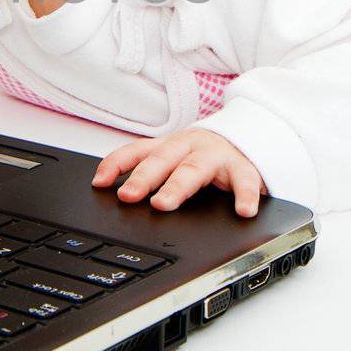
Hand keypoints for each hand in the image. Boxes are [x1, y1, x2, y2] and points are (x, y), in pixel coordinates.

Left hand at [91, 128, 266, 217]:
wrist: (250, 139)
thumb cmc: (204, 156)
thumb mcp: (175, 158)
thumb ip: (150, 172)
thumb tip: (116, 194)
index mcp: (169, 146)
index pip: (137, 151)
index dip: (116, 164)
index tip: (100, 182)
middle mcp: (190, 146)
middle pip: (163, 160)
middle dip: (143, 177)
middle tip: (128, 195)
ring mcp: (216, 155)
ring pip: (194, 169)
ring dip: (177, 186)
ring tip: (164, 203)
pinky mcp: (243, 167)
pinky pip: (245, 181)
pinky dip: (245, 196)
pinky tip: (243, 210)